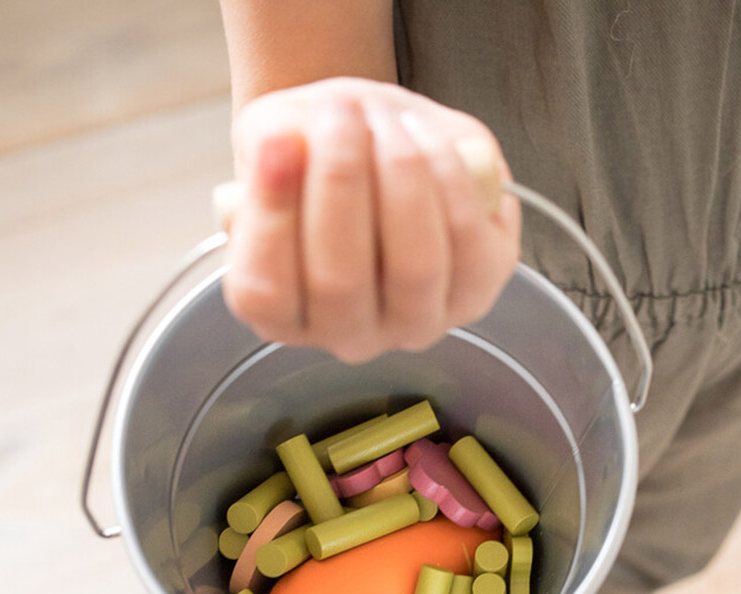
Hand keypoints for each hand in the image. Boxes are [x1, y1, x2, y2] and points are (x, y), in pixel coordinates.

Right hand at [222, 77, 520, 362]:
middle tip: (338, 109)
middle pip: (340, 281)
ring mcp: (415, 325)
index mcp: (281, 317)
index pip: (266, 291)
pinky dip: (449, 181)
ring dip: (400, 178)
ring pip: (414, 268)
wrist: (380, 151)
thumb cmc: (321, 155)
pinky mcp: (475, 295)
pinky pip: (469, 247)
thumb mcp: (277, 140)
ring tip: (384, 116)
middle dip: (339, 182)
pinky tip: (424, 134)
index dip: (272, 216)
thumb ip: (270, 144)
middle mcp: (348, 336)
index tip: (275, 139)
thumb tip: (284, 141)